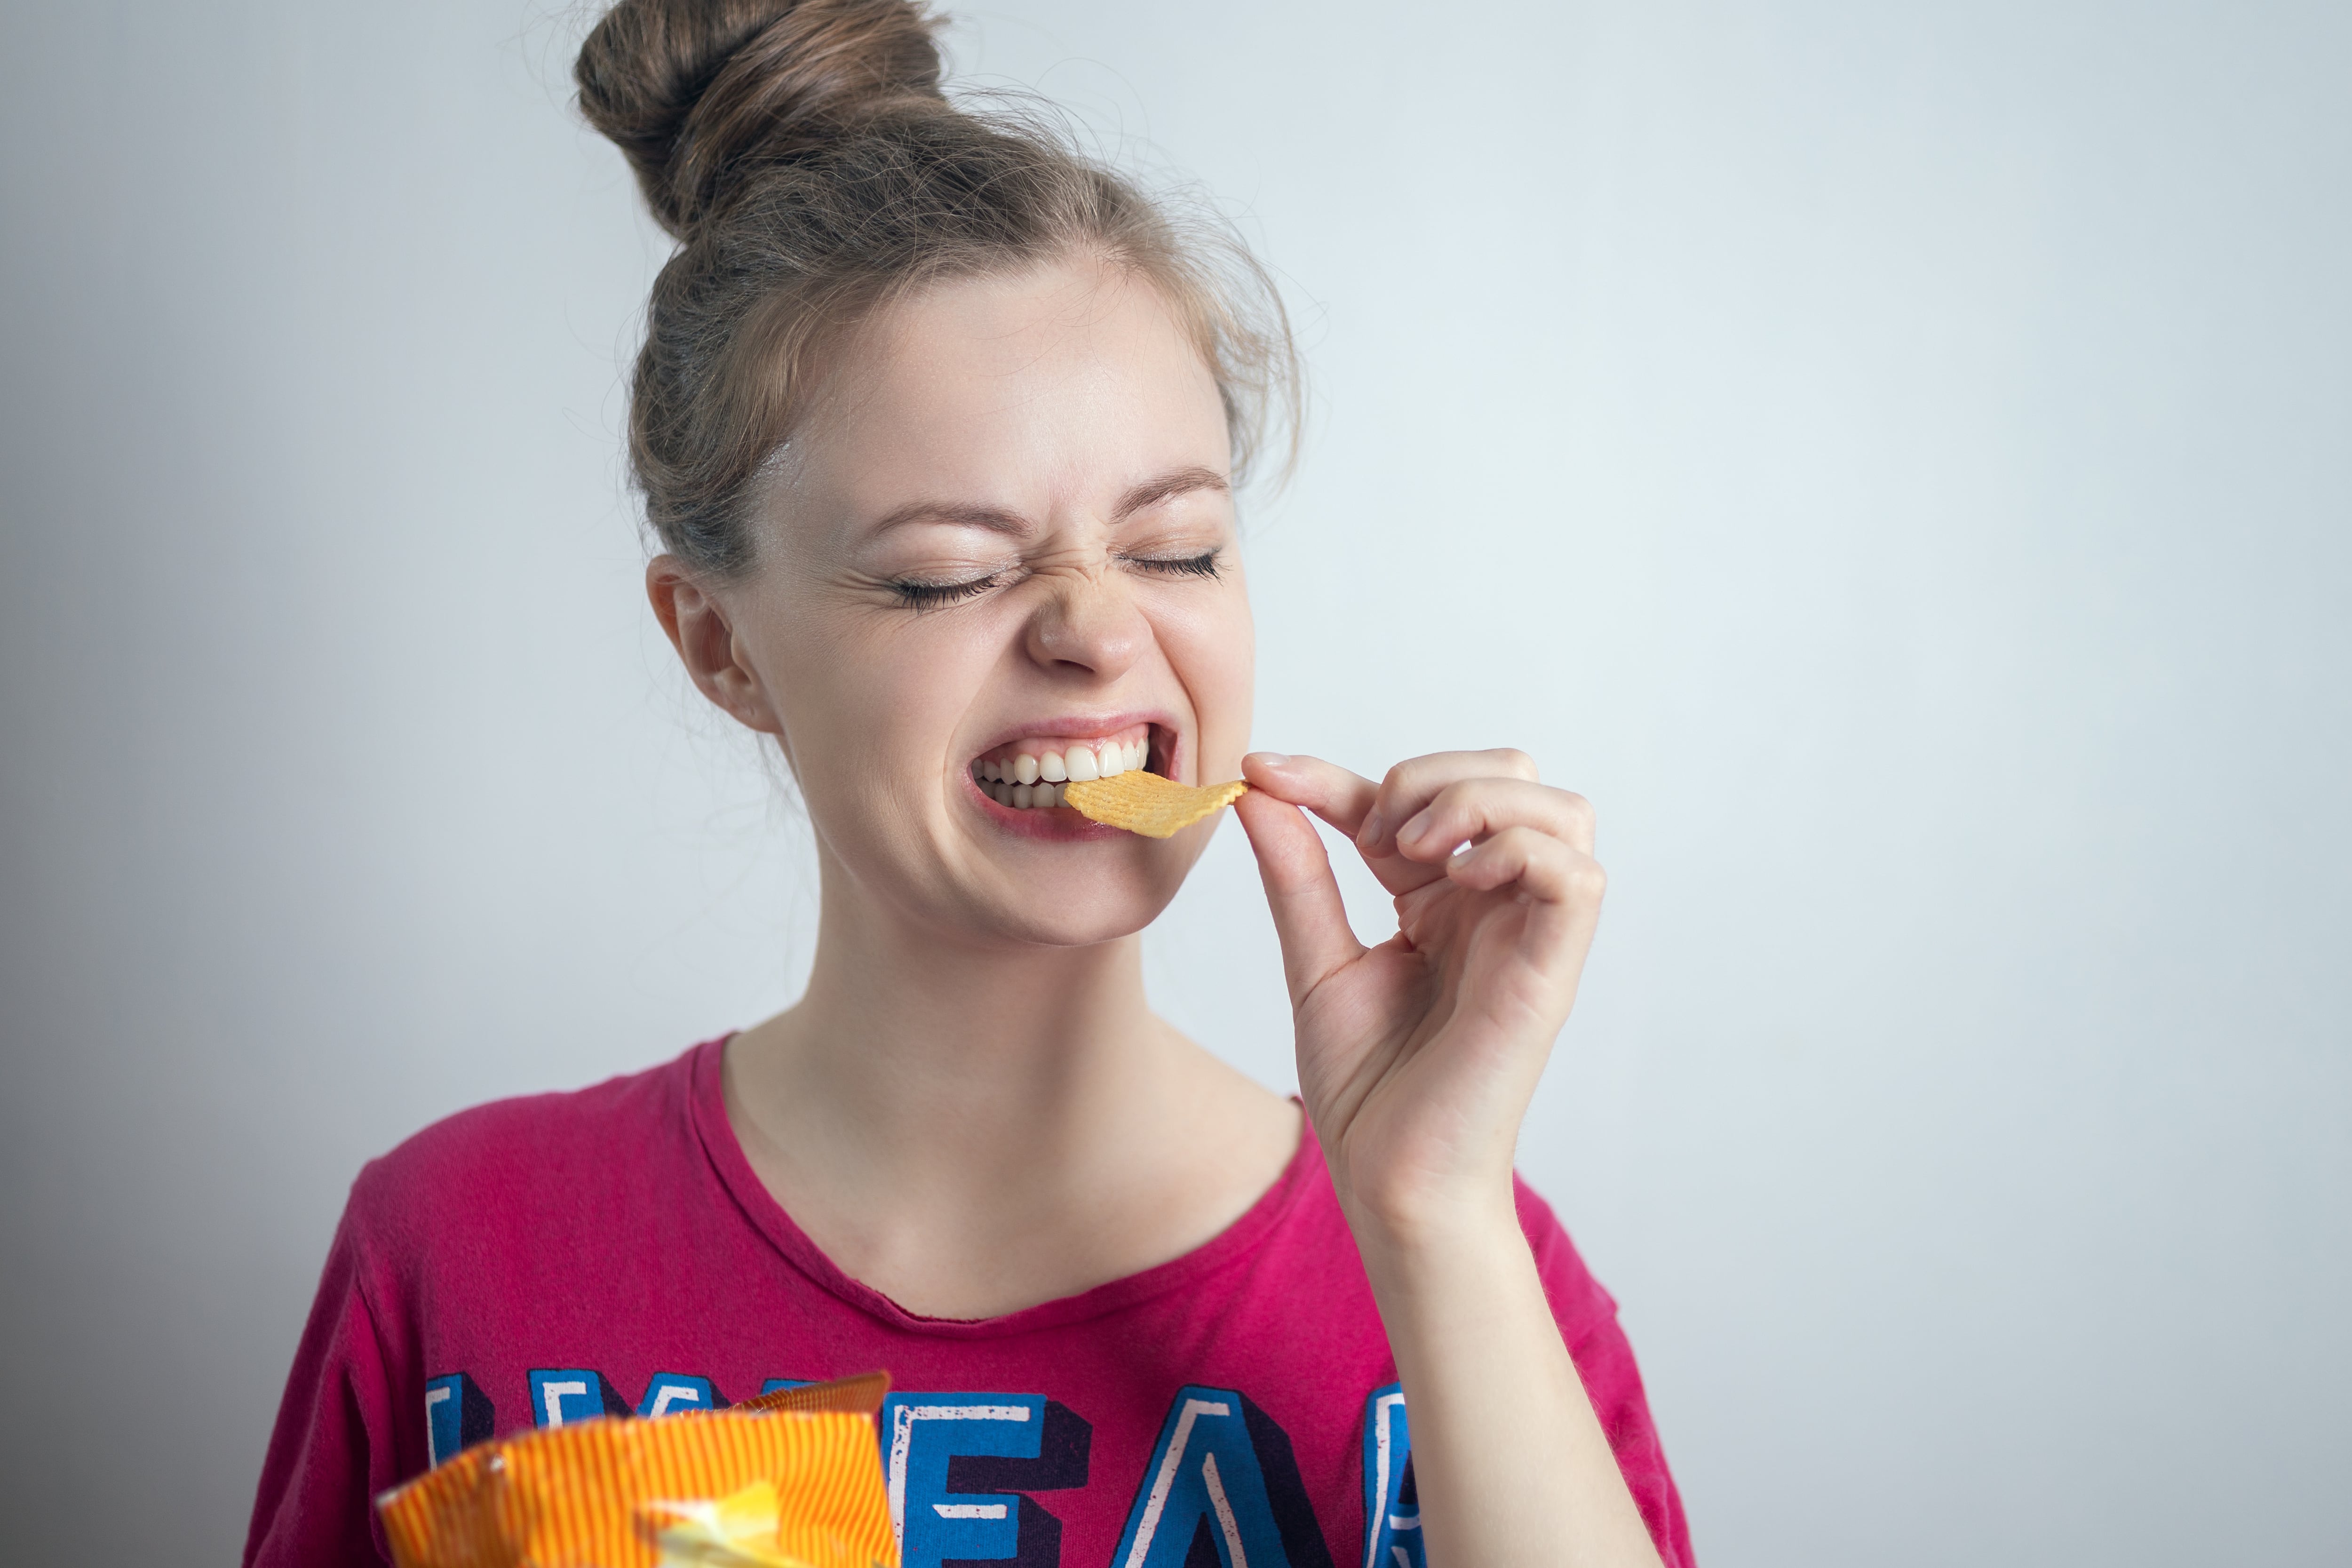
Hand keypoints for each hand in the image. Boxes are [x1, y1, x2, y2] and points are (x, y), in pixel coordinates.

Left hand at [1233, 750, 1604, 1240]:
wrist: (1389, 1181)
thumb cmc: (1367, 1090)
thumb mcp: (1316, 960)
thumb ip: (1296, 875)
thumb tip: (1259, 790)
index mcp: (1444, 900)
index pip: (1411, 797)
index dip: (1334, 775)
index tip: (1263, 775)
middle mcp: (1496, 906)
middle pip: (1512, 775)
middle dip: (1433, 774)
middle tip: (1369, 839)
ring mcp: (1530, 935)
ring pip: (1562, 810)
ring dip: (1478, 801)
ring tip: (1411, 852)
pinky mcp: (1549, 972)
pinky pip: (1576, 875)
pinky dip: (1517, 850)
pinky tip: (1455, 882)